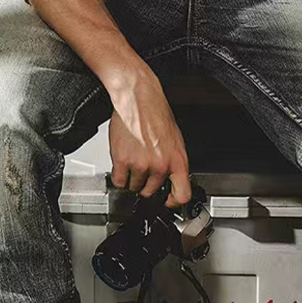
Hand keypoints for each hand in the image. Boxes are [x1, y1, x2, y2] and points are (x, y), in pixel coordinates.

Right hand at [106, 65, 190, 207]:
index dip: (173, 203)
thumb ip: (173, 162)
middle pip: (151, 192)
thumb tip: (171, 178)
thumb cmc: (156, 115)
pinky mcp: (124, 161)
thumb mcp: (175, 141)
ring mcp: (142, 165)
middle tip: (142, 172)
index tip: (166, 202)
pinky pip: (119, 181)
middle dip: (145, 185)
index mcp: (178, 161)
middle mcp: (161, 165)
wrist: (139, 99)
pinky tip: (122, 164)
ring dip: (131, 179)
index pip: (182, 195)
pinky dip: (119, 176)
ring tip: (132, 161)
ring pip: (134, 187)